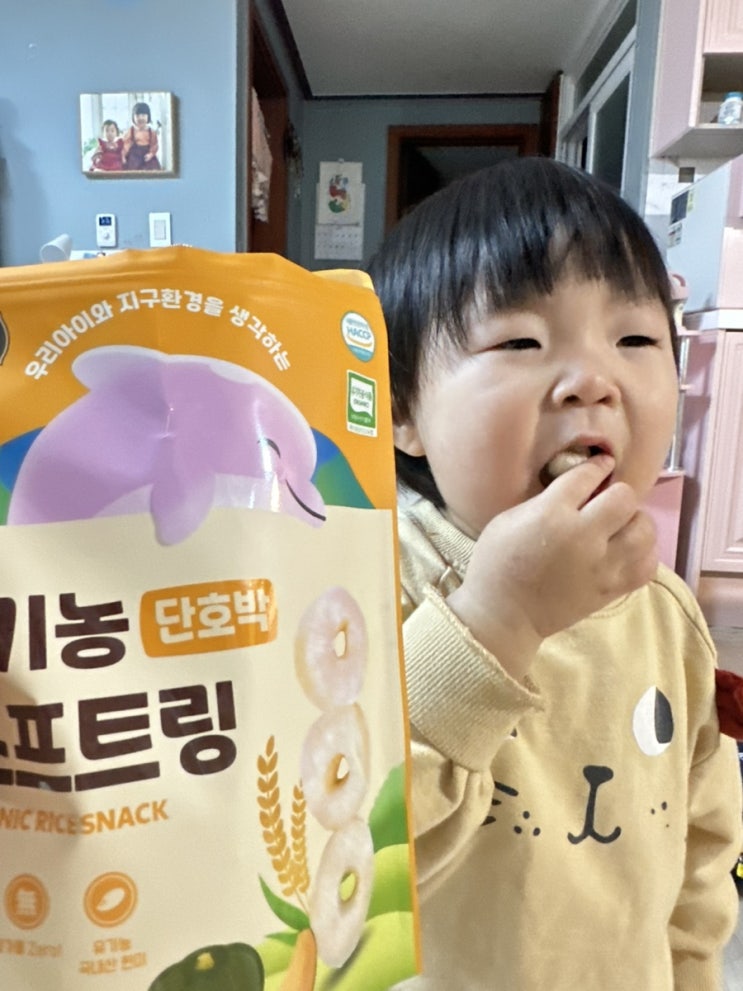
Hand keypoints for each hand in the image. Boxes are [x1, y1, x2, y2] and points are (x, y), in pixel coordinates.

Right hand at [446, 455, 657, 680]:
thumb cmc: (496, 563)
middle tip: (606, 503)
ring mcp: (602, 565)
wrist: (503, 614)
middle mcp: (583, 536)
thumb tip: (576, 490)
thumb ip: (545, 500)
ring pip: (644, 530)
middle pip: (624, 498)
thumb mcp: (509, 519)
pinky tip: (628, 551)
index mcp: (552, 514)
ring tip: (621, 526)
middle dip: (617, 494)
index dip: (597, 467)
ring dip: (635, 522)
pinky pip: (647, 565)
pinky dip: (644, 554)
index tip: (600, 466)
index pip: (588, 476)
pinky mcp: (612, 590)